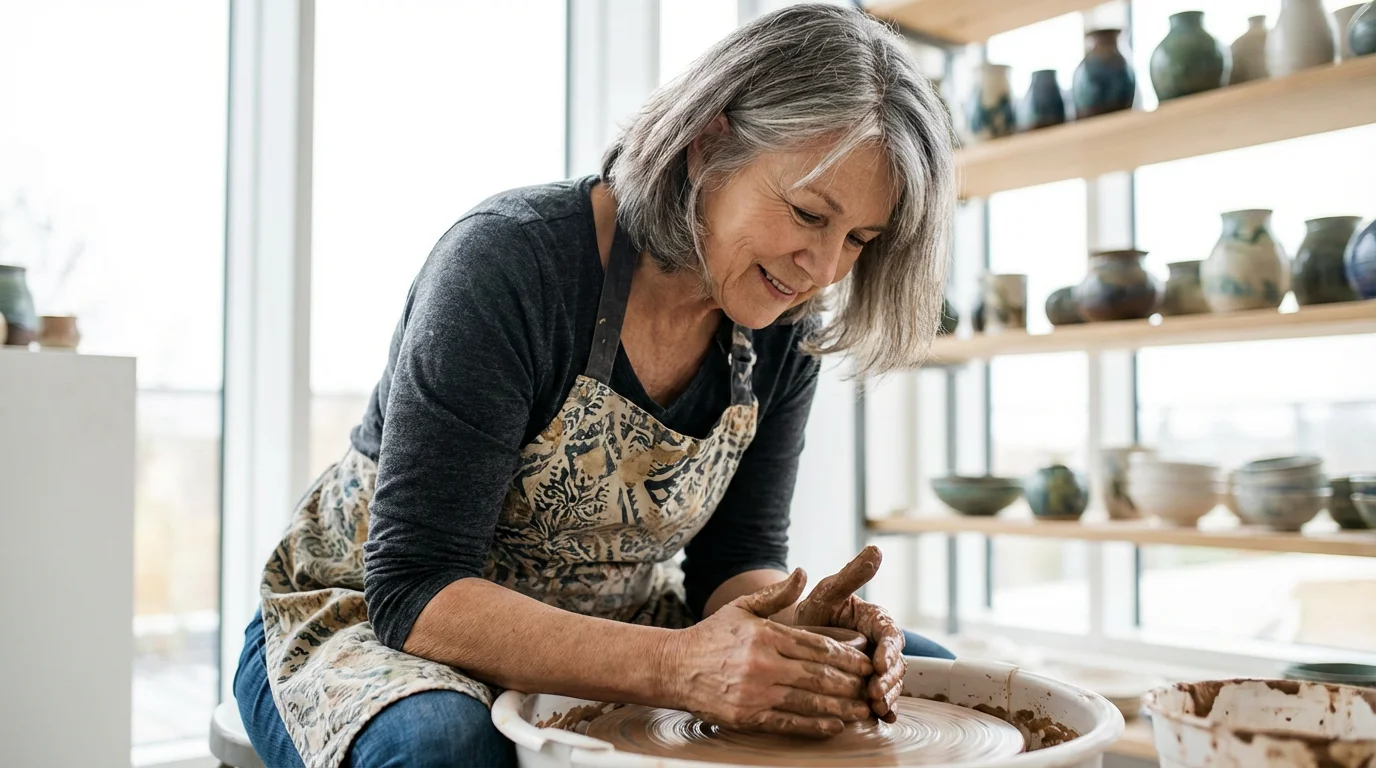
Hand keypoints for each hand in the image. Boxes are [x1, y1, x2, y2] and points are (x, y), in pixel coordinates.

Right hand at [663, 568, 874, 737]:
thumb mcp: (742, 608)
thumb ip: (776, 593)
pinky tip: (834, 726)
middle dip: (851, 682)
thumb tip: (803, 573)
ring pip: (810, 701)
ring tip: (862, 709)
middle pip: (820, 675)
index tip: (866, 660)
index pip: (817, 646)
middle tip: (871, 686)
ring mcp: (755, 693)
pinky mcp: (748, 717)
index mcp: (766, 635)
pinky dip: (815, 726)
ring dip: (841, 707)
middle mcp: (763, 664)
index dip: (847, 655)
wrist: (674, 667)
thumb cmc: (711, 637)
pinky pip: (790, 723)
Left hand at [793, 546, 905, 722]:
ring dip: (888, 694)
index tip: (879, 661)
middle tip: (876, 691)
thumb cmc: (812, 610)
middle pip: (895, 662)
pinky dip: (885, 707)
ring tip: (876, 705)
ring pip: (891, 682)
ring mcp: (876, 666)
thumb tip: (876, 548)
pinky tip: (883, 718)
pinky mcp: (868, 684)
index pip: (890, 633)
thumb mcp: (828, 591)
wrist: (793, 637)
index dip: (889, 648)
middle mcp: (880, 643)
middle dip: (889, 678)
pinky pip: (882, 697)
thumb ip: (851, 574)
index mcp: (875, 619)